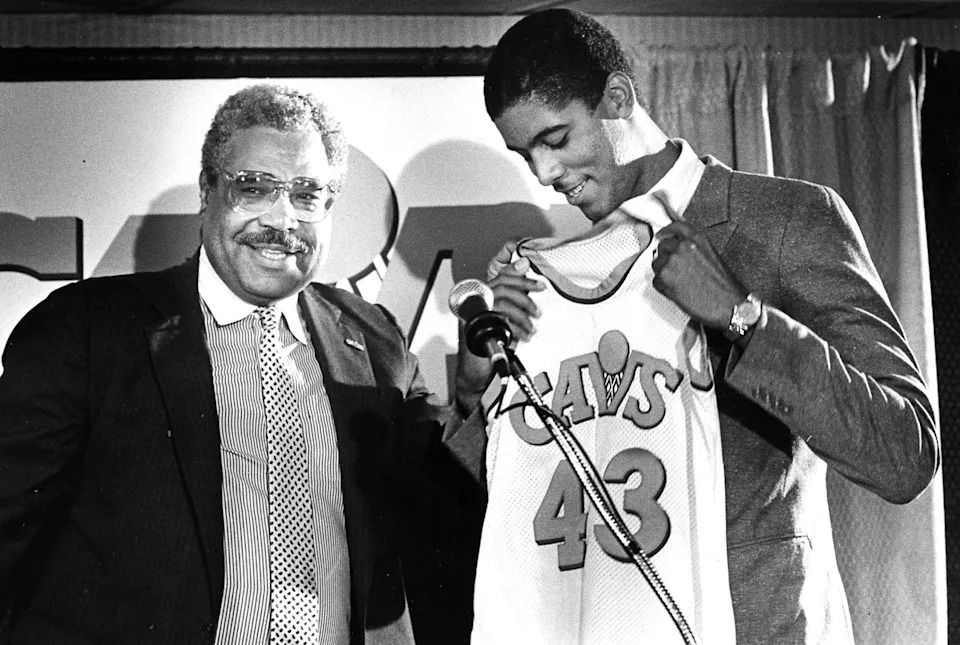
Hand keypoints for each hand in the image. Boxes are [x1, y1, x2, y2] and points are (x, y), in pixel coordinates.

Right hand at [454, 240, 545, 408]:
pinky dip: (516, 329)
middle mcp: (473, 306)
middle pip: (500, 286)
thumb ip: (513, 307)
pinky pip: (499, 322)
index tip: (534, 277)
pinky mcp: (474, 331)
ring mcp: (472, 317)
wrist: (474, 378)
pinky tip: (524, 337)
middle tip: (539, 305)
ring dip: (522, 313)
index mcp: (481, 300)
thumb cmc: (488, 352)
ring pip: (500, 301)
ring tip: (532, 328)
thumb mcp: (505, 325)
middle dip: (524, 290)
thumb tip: (530, 290)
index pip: (498, 277)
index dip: (517, 274)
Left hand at [651, 221, 746, 329]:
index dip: (666, 232)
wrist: (729, 305)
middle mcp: (684, 245)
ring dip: (664, 273)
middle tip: (677, 271)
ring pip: (657, 264)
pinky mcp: (665, 276)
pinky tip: (679, 292)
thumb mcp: (711, 256)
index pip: (675, 227)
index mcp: (698, 238)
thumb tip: (678, 248)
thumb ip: (694, 248)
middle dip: (666, 258)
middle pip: (662, 246)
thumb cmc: (724, 287)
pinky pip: (656, 281)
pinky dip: (664, 287)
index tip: (661, 235)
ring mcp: (673, 260)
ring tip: (681, 283)